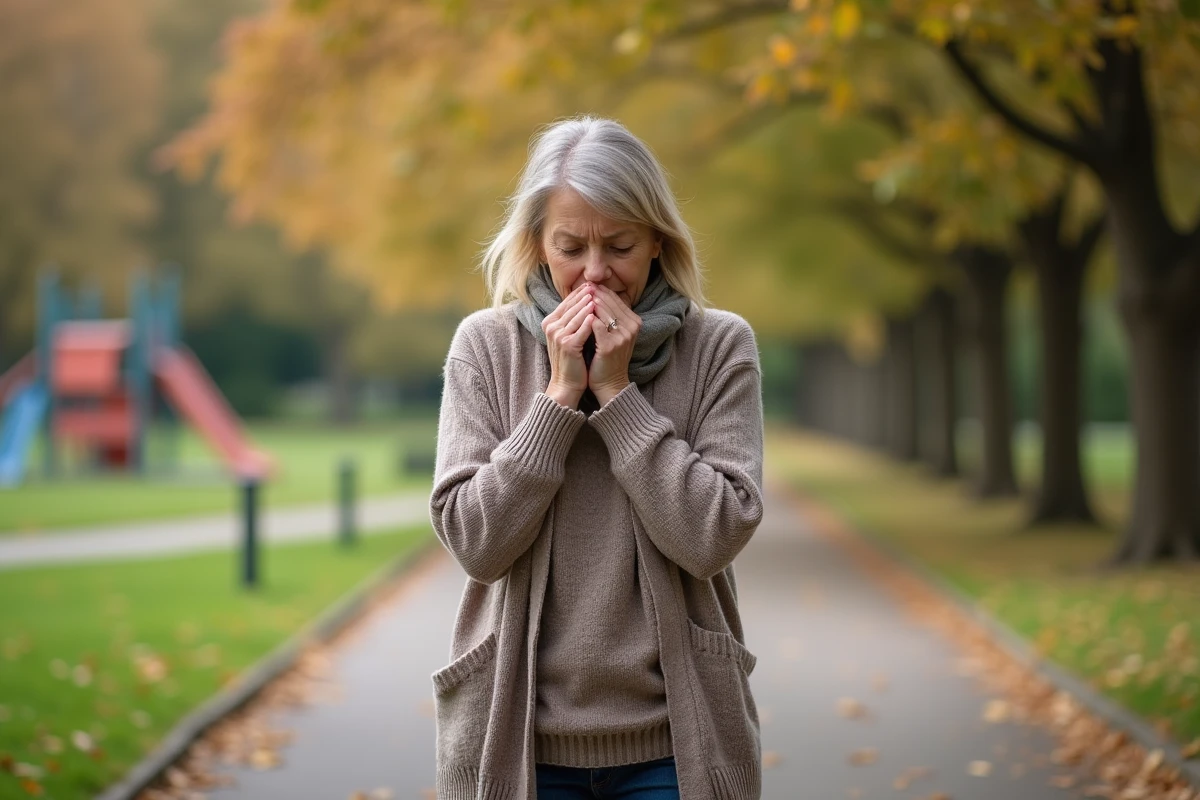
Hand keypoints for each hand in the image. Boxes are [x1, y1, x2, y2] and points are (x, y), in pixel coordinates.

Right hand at [542, 283, 595, 407]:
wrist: (567, 383)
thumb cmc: (572, 359)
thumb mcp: (569, 335)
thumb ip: (574, 319)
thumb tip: (588, 299)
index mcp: (550, 322)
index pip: (566, 302)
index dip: (579, 292)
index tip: (591, 284)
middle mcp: (551, 327)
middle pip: (570, 306)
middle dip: (584, 295)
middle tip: (595, 285)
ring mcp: (558, 336)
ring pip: (575, 315)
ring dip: (587, 304)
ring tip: (597, 296)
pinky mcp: (567, 345)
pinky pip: (580, 329)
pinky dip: (589, 321)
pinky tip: (597, 315)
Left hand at [588, 284, 640, 404]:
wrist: (610, 382)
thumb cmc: (607, 357)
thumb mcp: (614, 334)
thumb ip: (610, 316)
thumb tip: (596, 294)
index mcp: (634, 322)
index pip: (617, 299)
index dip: (602, 291)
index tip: (588, 284)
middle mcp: (632, 327)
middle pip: (611, 302)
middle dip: (595, 293)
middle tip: (583, 285)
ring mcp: (623, 336)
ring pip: (604, 311)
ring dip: (590, 303)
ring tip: (578, 297)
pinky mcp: (610, 345)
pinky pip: (597, 325)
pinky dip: (587, 318)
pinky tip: (577, 314)